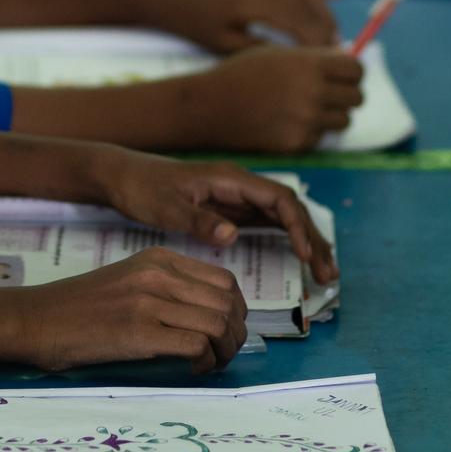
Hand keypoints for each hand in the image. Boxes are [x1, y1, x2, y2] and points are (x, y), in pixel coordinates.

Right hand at [4, 247, 247, 372]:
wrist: (36, 319)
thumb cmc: (80, 309)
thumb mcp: (129, 281)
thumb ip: (167, 289)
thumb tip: (212, 318)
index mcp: (159, 259)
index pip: (225, 281)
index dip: (237, 313)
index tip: (227, 334)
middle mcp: (158, 274)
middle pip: (228, 304)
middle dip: (235, 337)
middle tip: (222, 356)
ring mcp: (148, 302)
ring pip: (218, 325)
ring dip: (223, 353)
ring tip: (208, 365)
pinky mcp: (138, 332)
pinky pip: (196, 345)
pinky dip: (204, 362)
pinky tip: (191, 369)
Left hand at [90, 152, 338, 284]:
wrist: (122, 177)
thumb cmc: (143, 188)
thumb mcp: (167, 207)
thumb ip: (199, 220)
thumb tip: (234, 234)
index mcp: (230, 179)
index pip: (278, 199)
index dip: (298, 226)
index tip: (306, 254)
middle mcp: (240, 185)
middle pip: (290, 209)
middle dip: (313, 239)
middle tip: (328, 274)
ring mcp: (237, 196)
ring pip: (283, 217)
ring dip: (306, 241)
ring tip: (324, 272)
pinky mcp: (231, 208)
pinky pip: (268, 223)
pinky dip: (287, 240)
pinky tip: (299, 259)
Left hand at [145, 0, 340, 50]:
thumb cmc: (197, 27)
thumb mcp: (224, 46)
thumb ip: (260, 50)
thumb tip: (298, 60)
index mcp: (252, 3)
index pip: (299, 23)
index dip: (318, 43)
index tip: (329, 62)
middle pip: (308, 5)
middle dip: (327, 29)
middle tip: (337, 54)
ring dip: (325, 11)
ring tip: (334, 35)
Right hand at [178, 47, 365, 153]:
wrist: (212, 106)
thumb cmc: (243, 73)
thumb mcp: (279, 54)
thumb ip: (314, 58)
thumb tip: (346, 63)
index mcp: (310, 64)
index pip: (356, 71)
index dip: (353, 73)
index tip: (345, 76)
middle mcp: (313, 92)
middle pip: (357, 97)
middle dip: (347, 94)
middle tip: (331, 94)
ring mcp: (306, 120)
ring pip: (344, 121)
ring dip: (333, 115)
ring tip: (309, 108)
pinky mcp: (297, 143)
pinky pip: (320, 137)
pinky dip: (311, 131)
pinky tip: (288, 122)